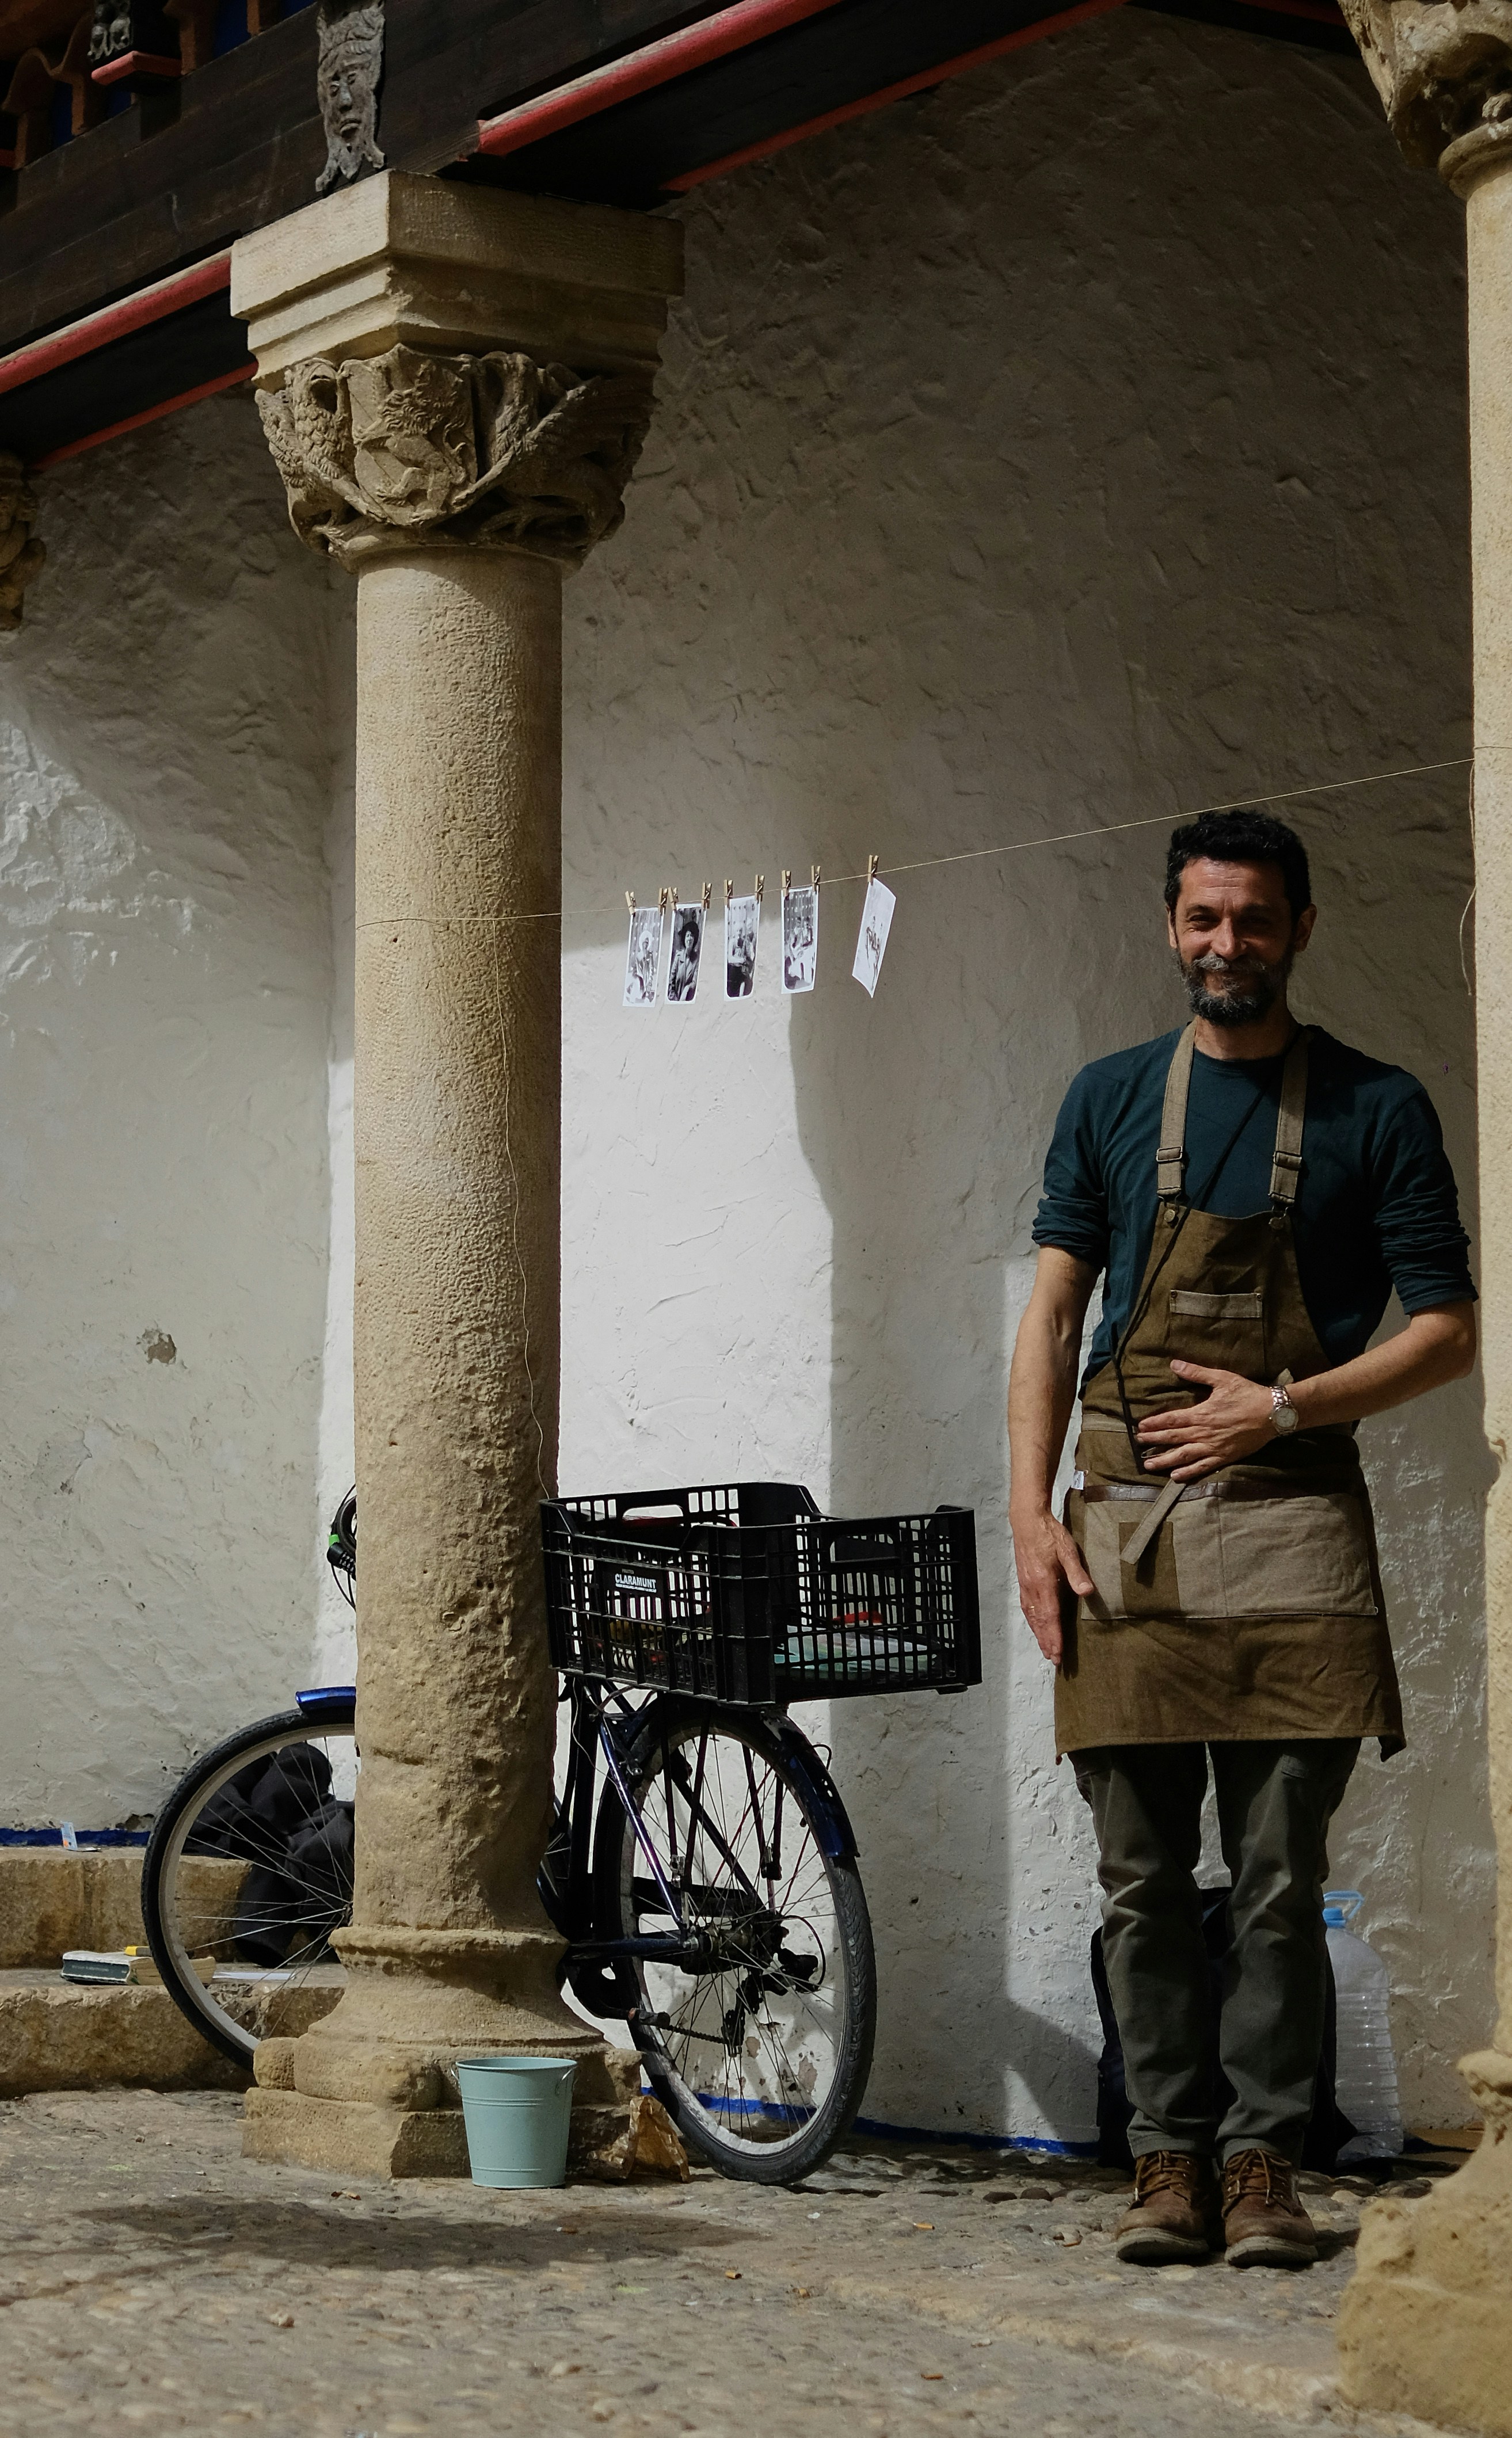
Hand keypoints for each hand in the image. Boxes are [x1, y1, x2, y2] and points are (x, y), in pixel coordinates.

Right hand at [1010, 1505, 1093, 1667]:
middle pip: (1040, 1622)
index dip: (1054, 1638)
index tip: (1058, 1655)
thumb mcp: (1068, 1550)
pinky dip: (1032, 1622)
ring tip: (1045, 1649)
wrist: (1027, 1521)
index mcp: (1044, 1583)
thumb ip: (1077, 1572)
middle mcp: (1032, 1589)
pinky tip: (1035, 1626)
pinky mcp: (1024, 1581)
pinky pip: (1027, 1608)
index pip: (1050, 1617)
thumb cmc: (1050, 1534)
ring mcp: (1026, 1586)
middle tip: (1054, 1660)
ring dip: (1039, 1635)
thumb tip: (1087, 1592)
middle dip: (1047, 1642)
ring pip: (1032, 1617)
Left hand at [1136, 1361, 1275, 1479]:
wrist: (1273, 1413)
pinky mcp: (1224, 1457)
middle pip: (1173, 1438)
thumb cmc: (1247, 1394)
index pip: (1172, 1420)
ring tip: (1149, 1465)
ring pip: (1184, 1456)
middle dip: (1154, 1441)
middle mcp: (1204, 1433)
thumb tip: (1175, 1364)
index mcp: (1201, 1414)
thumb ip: (1197, 1373)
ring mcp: (1213, 1447)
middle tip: (1138, 1444)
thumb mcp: (1222, 1379)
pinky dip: (1188, 1473)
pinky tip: (1176, 1477)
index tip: (1141, 1427)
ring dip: (1165, 1461)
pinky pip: (1202, 1467)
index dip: (1155, 1424)